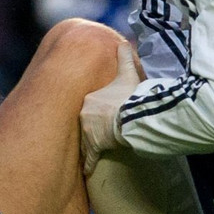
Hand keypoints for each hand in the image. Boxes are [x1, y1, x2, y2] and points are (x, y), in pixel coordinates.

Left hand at [80, 43, 139, 174]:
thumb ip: (125, 58)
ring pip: (85, 140)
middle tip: (95, 132)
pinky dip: (89, 164)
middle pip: (85, 122)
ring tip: (91, 151)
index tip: (98, 113)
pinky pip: (89, 158)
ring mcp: (87, 133)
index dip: (95, 110)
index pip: (89, 106)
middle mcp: (83, 116)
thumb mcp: (128, 74)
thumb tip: (124, 43)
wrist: (129, 117)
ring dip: (88, 145)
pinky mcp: (94, 148)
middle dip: (88, 127)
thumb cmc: (129, 96)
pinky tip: (87, 170)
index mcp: (89, 99)